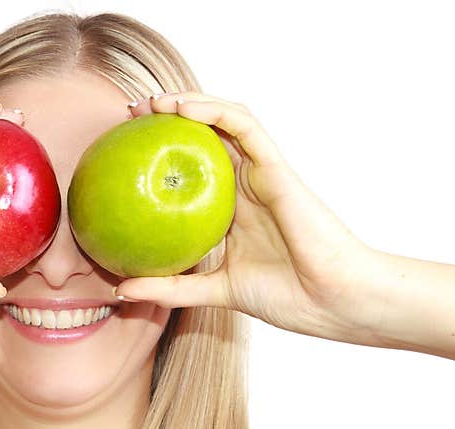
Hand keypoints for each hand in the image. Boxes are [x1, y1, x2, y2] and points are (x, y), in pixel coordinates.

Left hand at [116, 92, 386, 341]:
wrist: (332, 301)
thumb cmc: (287, 296)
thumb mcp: (216, 291)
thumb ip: (173, 288)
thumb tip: (123, 289)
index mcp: (231, 209)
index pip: (192, 169)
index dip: (160, 153)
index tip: (122, 151)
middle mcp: (245, 185)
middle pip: (205, 138)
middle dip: (167, 118)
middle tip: (130, 115)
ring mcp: (261, 173)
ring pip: (224, 121)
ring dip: (187, 103)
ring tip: (151, 102)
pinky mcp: (276, 167)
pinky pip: (245, 127)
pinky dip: (215, 111)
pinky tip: (182, 109)